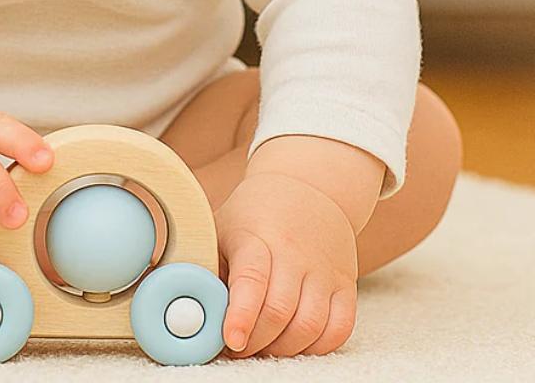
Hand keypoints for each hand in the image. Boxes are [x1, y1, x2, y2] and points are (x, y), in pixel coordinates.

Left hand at [213, 171, 358, 358]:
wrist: (308, 185)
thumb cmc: (256, 214)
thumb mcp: (223, 229)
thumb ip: (207, 268)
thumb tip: (190, 312)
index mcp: (256, 236)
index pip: (252, 278)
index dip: (241, 315)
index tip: (231, 340)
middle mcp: (294, 253)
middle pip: (279, 312)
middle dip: (255, 342)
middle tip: (237, 347)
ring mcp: (323, 269)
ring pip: (309, 326)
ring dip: (283, 349)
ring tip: (264, 344)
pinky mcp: (344, 283)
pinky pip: (339, 329)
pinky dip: (317, 347)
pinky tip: (295, 341)